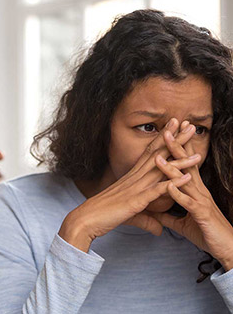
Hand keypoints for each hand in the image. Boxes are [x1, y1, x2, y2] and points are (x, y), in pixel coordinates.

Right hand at [59, 118, 200, 251]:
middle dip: (175, 140)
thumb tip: (159, 229)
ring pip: (161, 170)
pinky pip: (157, 190)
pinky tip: (187, 177)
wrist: (86, 219)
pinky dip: (173, 183)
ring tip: (197, 152)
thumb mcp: (131, 216)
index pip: (150, 153)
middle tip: (189, 125)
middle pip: (158, 154)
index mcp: (132, 177)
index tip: (174, 127)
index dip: (162, 139)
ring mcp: (135, 188)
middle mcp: (134, 178)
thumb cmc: (104, 215)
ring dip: (180, 160)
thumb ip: (148, 220)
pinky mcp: (135, 201)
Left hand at [152, 123, 232, 270]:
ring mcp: (201, 201)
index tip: (169, 132)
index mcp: (194, 189)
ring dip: (172, 168)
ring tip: (159, 156)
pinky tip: (169, 186)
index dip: (177, 148)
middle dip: (176, 147)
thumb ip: (168, 215)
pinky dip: (178, 194)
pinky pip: (189, 203)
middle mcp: (199, 191)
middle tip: (167, 130)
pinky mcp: (202, 214)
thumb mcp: (183, 223)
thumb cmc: (207, 233)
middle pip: (186, 165)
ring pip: (185, 181)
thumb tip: (154, 213)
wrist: (228, 249)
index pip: (184, 164)